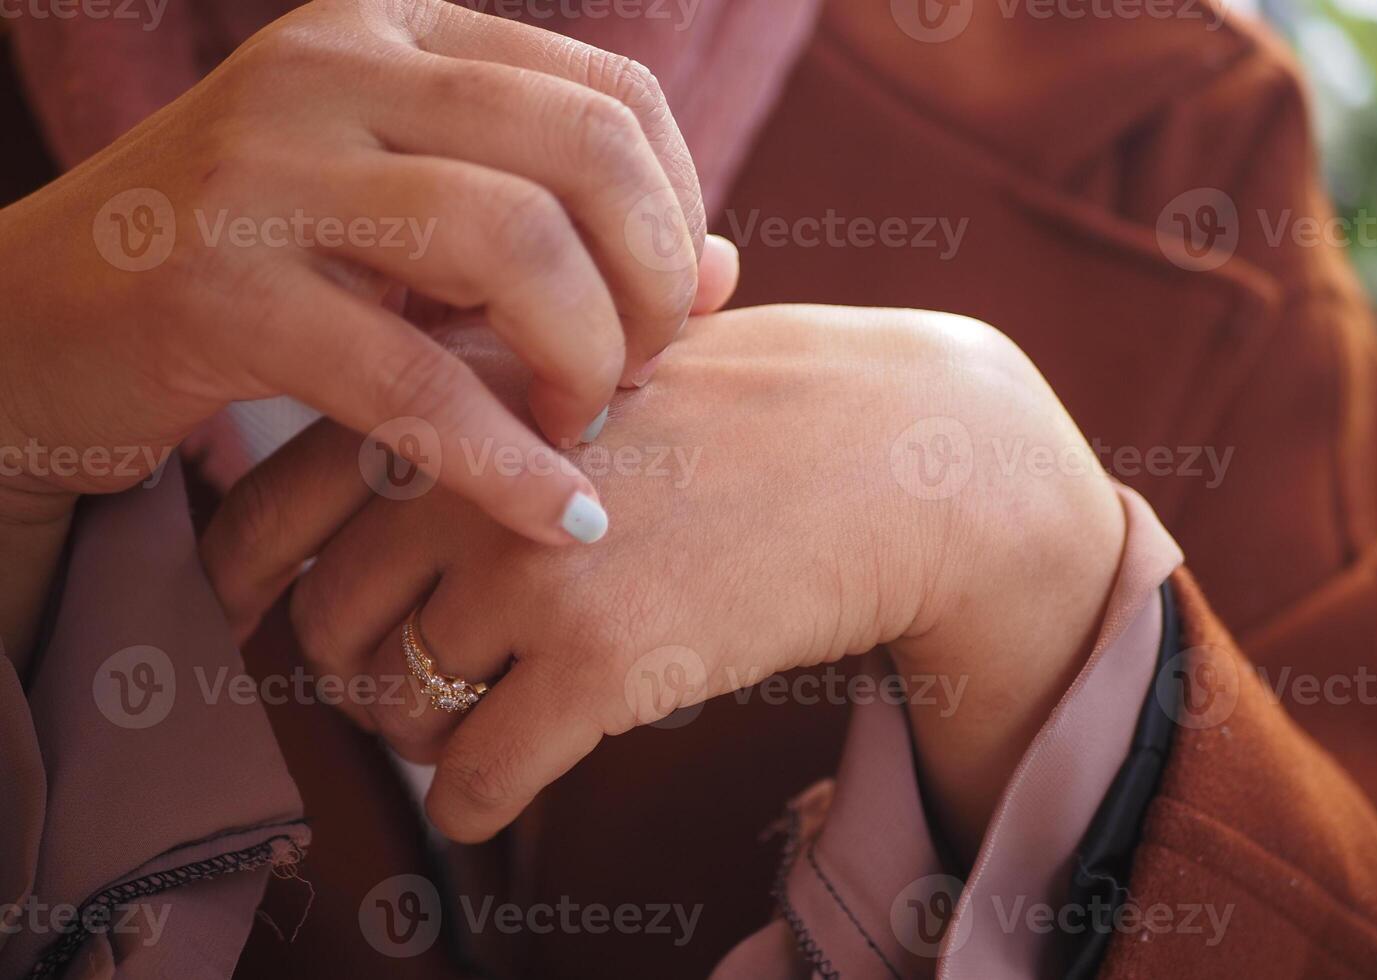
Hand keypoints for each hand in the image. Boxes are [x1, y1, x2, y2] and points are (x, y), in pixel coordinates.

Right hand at [0, 0, 735, 544]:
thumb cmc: (258, 276)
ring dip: (585, 359)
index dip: (677, 214)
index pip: (612, 96)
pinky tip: (560, 520)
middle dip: (650, 284)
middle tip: (639, 375)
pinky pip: (411, 379)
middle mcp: (334, 67)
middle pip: (585, 151)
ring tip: (582, 428)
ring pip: (513, 243)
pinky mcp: (213, 289)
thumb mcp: (412, 227)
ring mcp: (265, 168)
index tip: (672, 311)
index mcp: (396, 33)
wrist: (35, 325)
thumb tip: (725, 265)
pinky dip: (507, 462)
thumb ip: (562, 231)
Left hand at [204, 305, 1124, 848]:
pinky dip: (480, 800)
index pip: (273, 500)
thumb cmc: (754, 415)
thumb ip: (487, 407)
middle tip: (425, 683)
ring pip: (394, 709)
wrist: (895, 461)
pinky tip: (520, 778)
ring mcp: (533, 566)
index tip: (271, 617)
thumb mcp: (599, 364)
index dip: (249, 578)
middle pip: (326, 622)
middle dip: (362, 672)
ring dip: (427, 737)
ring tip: (491, 718)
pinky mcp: (601, 661)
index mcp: (461, 389)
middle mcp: (473, 471)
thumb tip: (376, 499)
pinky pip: (472, 782)